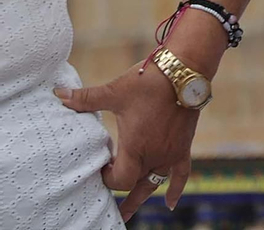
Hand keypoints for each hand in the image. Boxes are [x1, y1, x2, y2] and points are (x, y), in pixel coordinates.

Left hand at [55, 63, 196, 220]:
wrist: (185, 71)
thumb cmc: (149, 82)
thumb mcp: (115, 91)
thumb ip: (86, 98)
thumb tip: (57, 94)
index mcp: (136, 147)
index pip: (118, 179)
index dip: (107, 178)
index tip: (101, 168)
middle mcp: (154, 155)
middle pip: (134, 184)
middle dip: (119, 191)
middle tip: (106, 204)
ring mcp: (171, 152)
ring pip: (153, 183)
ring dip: (140, 198)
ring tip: (128, 214)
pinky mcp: (183, 146)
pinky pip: (181, 174)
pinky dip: (175, 189)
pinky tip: (171, 204)